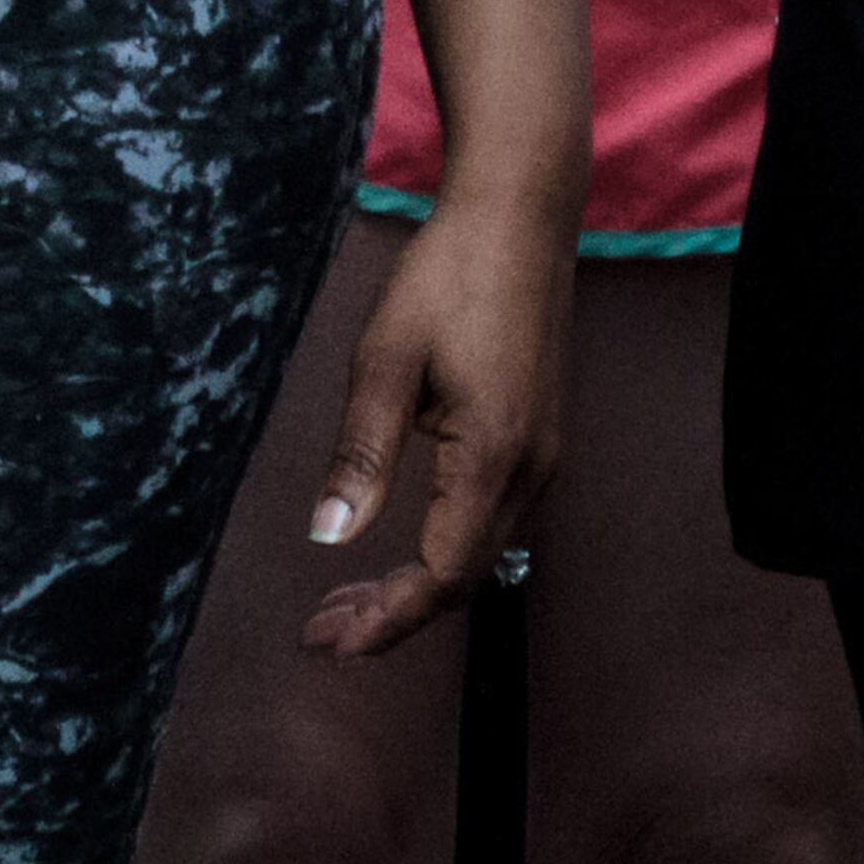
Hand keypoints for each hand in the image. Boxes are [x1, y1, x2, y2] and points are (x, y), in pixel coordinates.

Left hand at [301, 187, 571, 658]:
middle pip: (463, 576)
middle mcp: (530, 471)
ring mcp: (540, 457)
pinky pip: (489, 519)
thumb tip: (326, 537)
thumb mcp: (386, 360)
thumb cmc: (446, 276)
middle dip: (393, 613)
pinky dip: (442, 547)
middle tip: (323, 634)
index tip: (333, 645)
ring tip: (346, 602)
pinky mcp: (535, 439)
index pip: (442, 574)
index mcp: (492, 457)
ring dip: (417, 585)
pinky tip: (399, 545)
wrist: (517, 218)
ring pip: (479, 552)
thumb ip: (360, 455)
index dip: (389, 618)